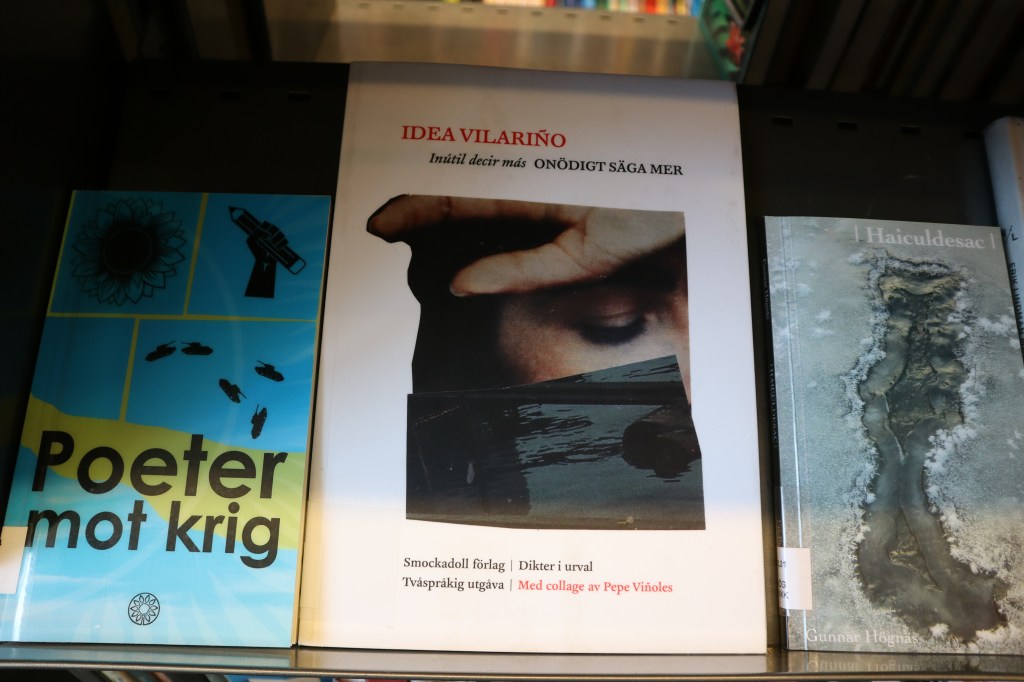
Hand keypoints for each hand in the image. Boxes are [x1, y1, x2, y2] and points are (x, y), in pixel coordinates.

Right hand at [367, 195, 684, 295]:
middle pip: (460, 196)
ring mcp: (544, 198)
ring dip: (445, 221)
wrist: (694, 215)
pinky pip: (505, 216)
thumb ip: (523, 269)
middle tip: (385, 232)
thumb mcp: (586, 255)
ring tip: (413, 240)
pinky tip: (467, 248)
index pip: (456, 200)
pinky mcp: (556, 210)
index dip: (412, 210)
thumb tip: (464, 284)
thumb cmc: (650, 224)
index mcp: (535, 193)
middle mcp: (535, 189)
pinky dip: (477, 229)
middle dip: (419, 211)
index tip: (379, 223)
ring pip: (480, 205)